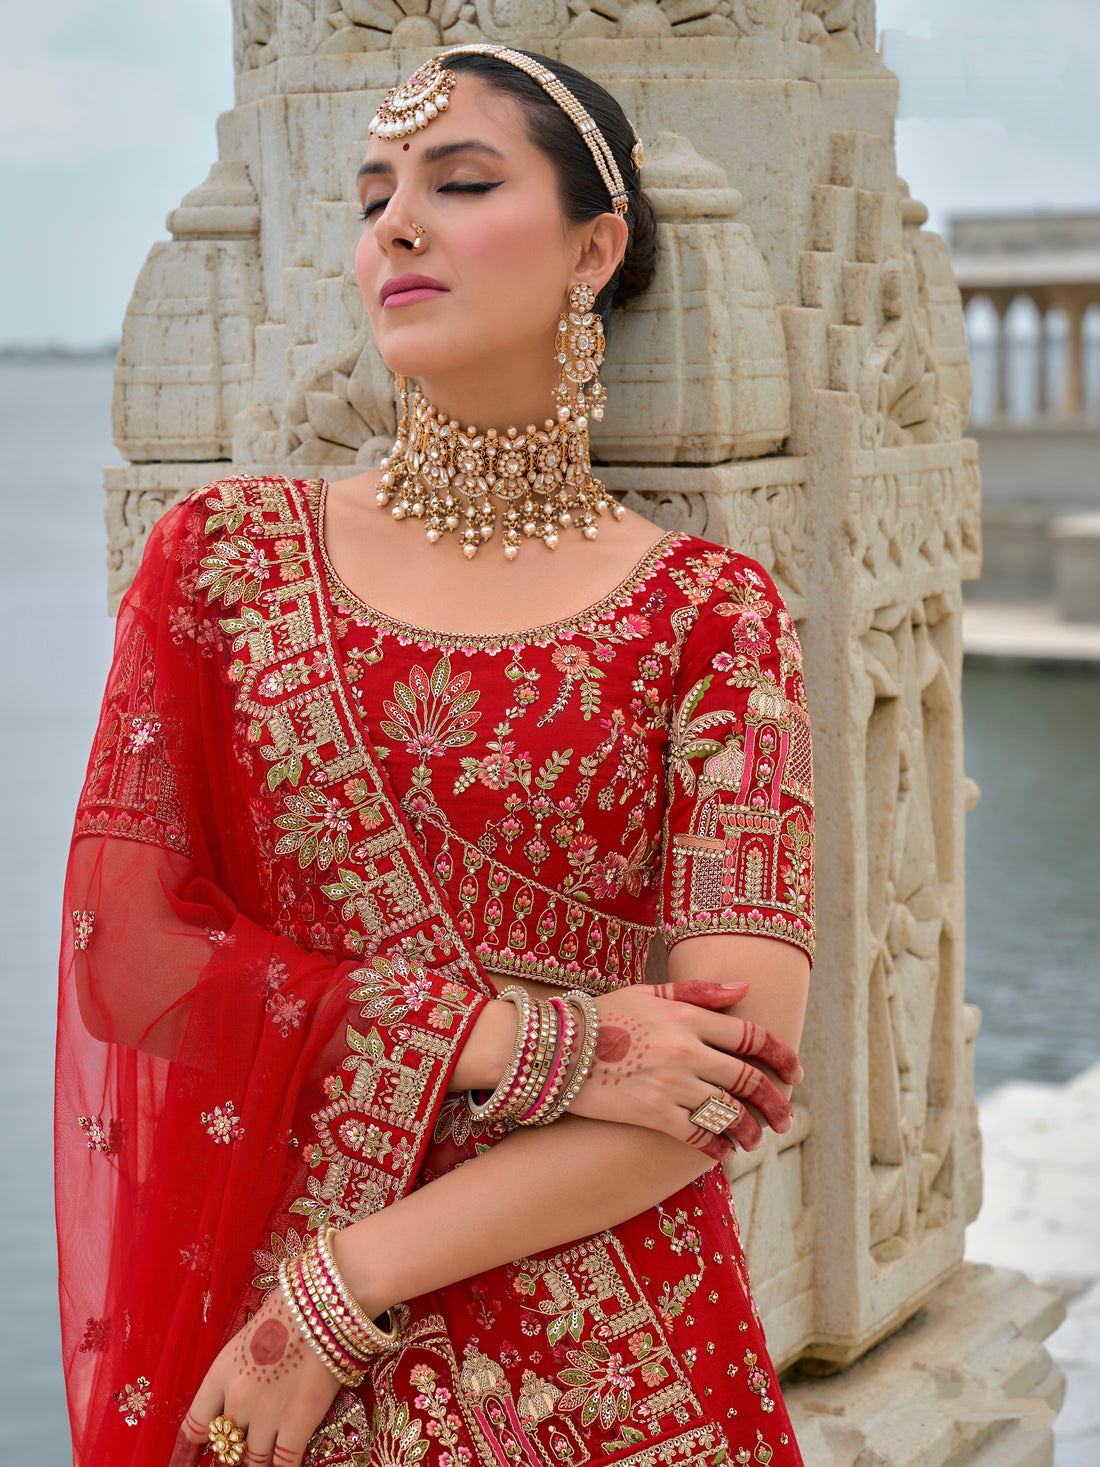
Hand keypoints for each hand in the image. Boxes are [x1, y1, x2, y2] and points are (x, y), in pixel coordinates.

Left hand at [171, 1284, 339, 1465]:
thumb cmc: (292, 1307)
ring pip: (254, 1462)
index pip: (194, 1426)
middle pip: (225, 1448)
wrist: (325, 1302)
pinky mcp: (298, 1422)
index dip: (186, 1454)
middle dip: (232, 1455)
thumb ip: (241, 1373)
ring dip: (259, 1462)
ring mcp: (266, 1414)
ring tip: (266, 1457)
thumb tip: (239, 1398)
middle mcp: (237, 1399)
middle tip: (240, 1454)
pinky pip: (283, 1464)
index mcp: (221, 1373)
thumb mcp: (252, 1337)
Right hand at [566, 980, 802, 1162]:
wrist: (556, 1048)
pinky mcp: (652, 1112)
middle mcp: (686, 1049)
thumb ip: (698, 991)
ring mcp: (671, 1083)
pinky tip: (723, 1151)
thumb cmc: (602, 1016)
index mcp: (687, 1016)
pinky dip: (717, 1146)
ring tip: (756, 1139)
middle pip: (749, 1079)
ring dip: (750, 1130)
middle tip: (785, 1119)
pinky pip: (697, 1135)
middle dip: (775, 1103)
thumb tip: (744, 989)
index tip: (795, 1074)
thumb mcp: (648, 992)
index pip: (752, 1036)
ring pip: (729, 1113)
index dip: (782, 1056)